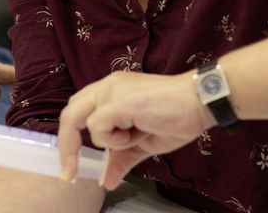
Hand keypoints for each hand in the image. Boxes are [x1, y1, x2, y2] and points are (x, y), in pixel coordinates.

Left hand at [57, 70, 213, 188]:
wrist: (199, 102)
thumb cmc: (175, 116)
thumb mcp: (141, 143)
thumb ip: (121, 158)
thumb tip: (107, 180)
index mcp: (110, 92)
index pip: (77, 112)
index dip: (70, 139)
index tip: (70, 168)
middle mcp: (106, 87)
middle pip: (70, 114)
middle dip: (68, 147)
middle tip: (70, 172)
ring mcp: (111, 91)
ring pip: (83, 122)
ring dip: (109, 140)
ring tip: (136, 135)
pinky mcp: (118, 101)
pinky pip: (97, 125)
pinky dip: (113, 138)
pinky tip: (138, 131)